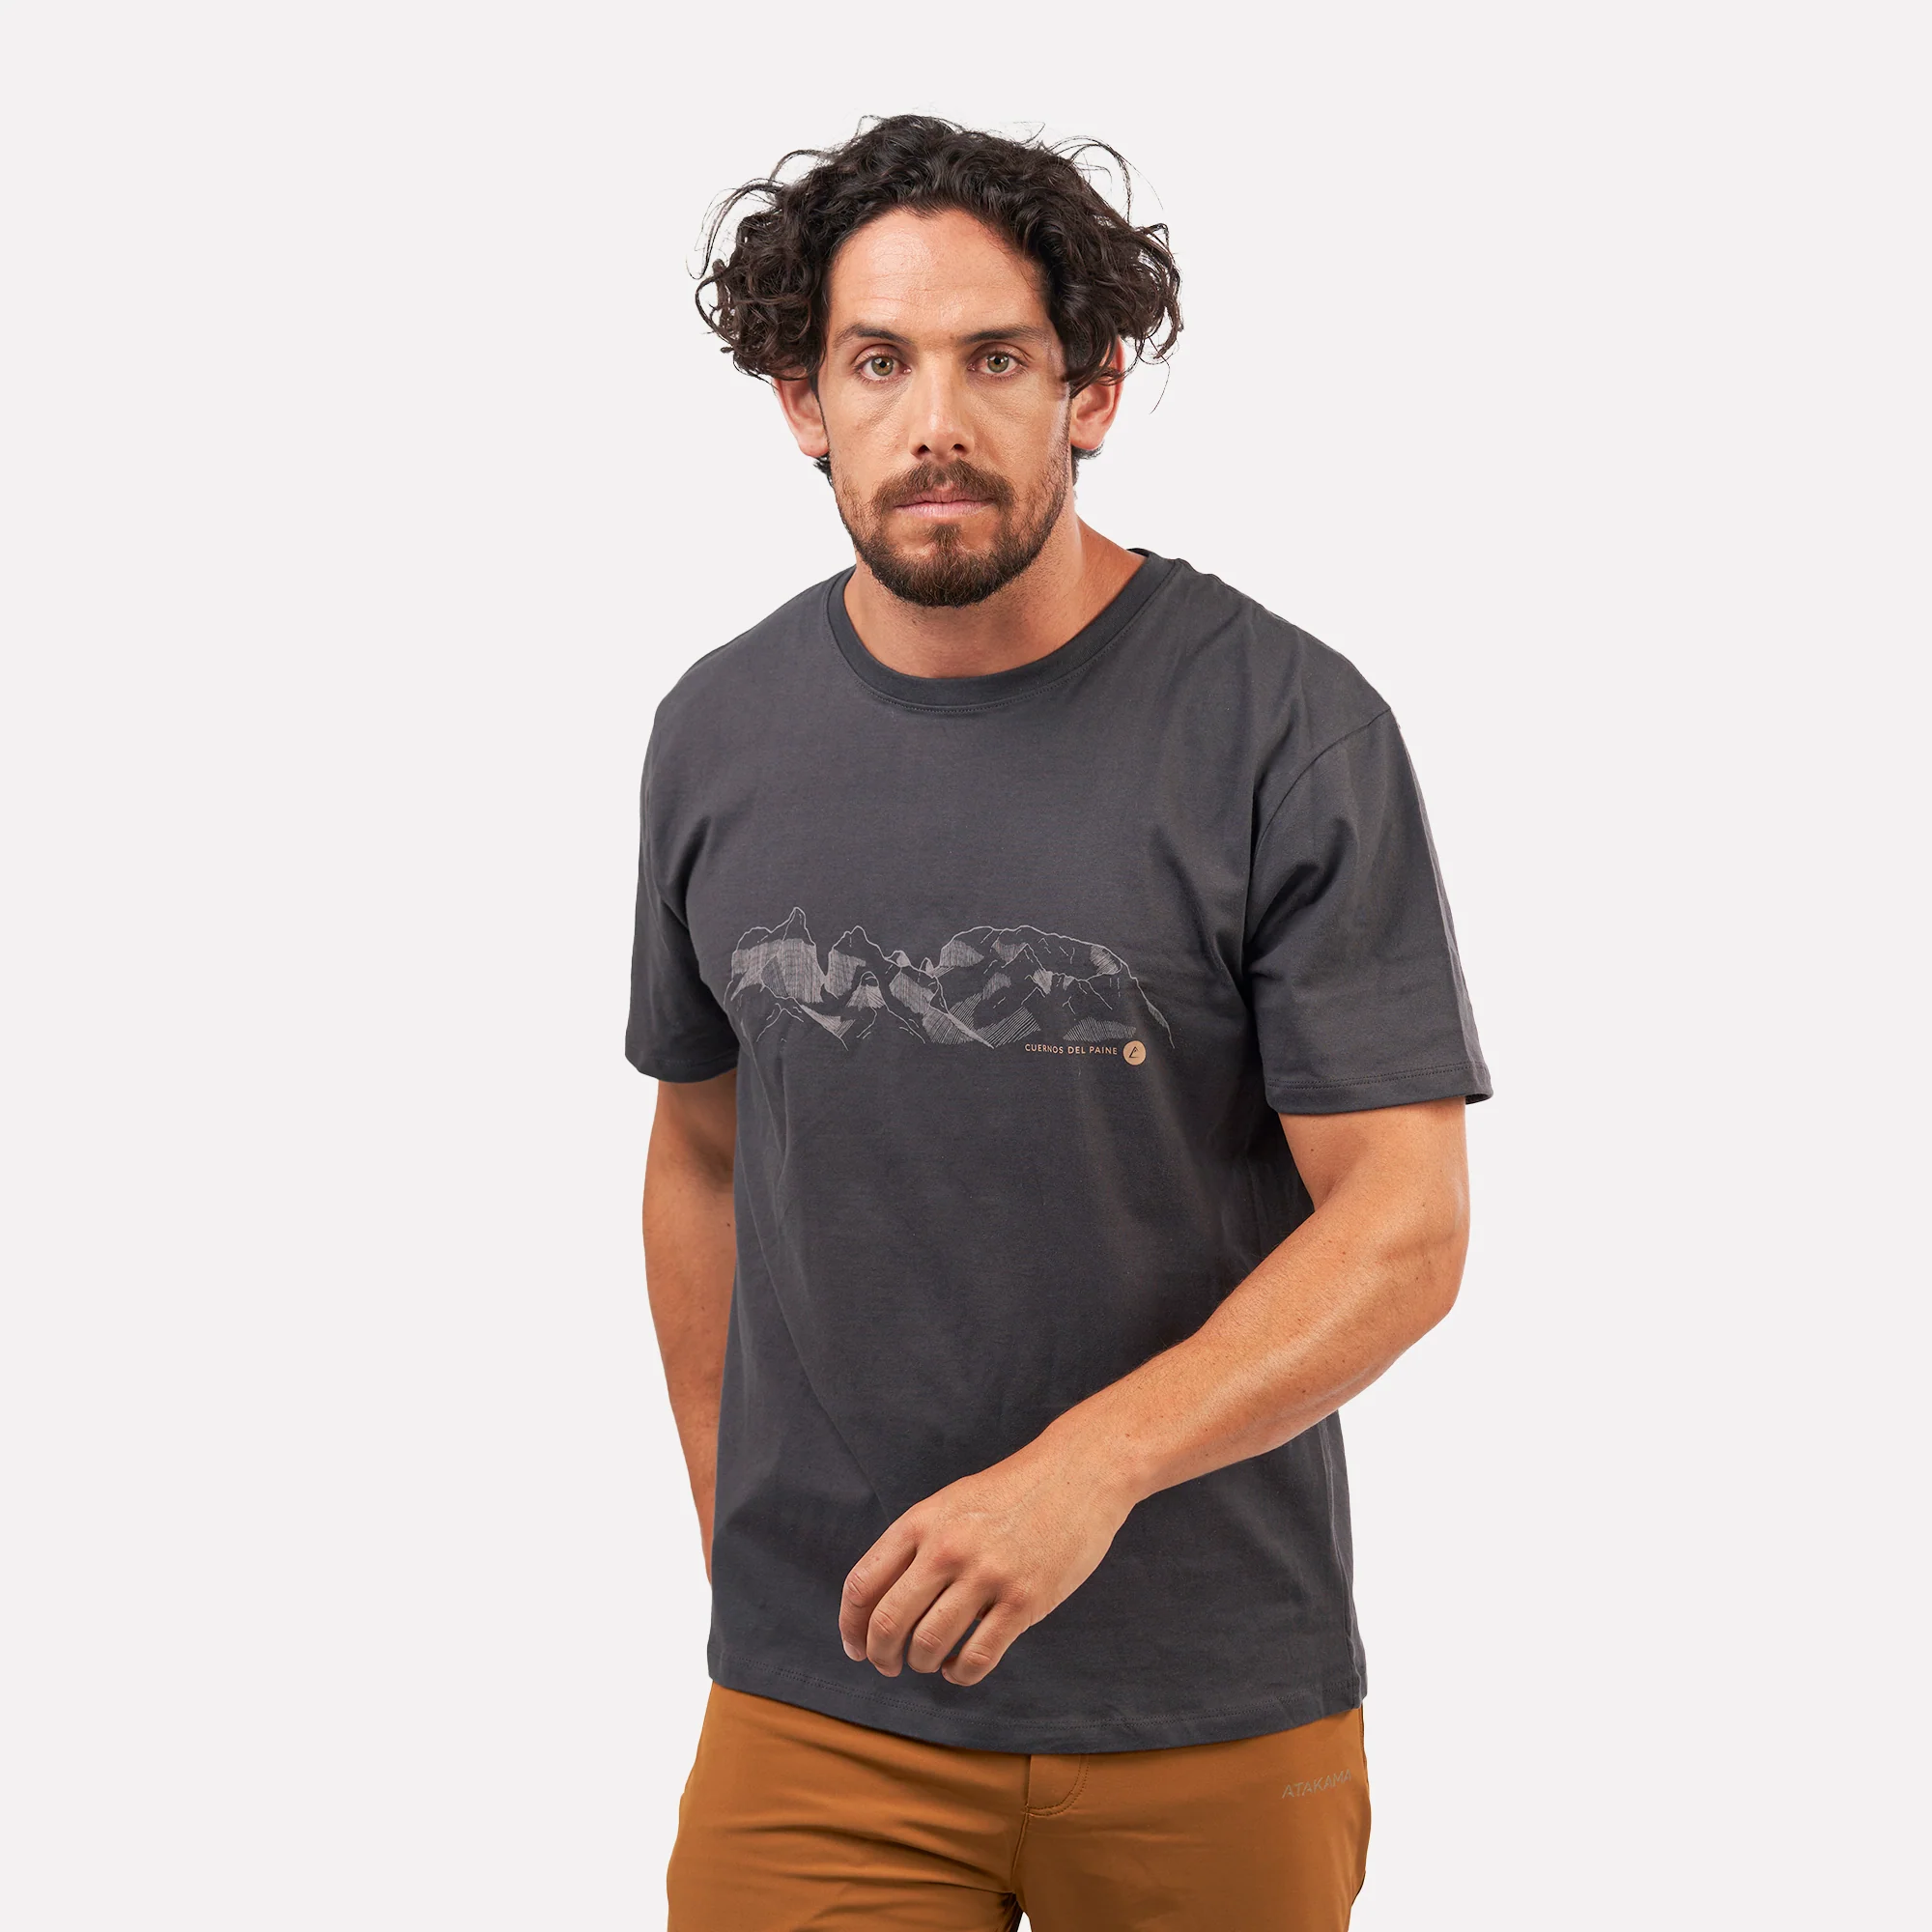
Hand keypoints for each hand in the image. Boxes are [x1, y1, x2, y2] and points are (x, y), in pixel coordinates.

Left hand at [838, 1434, 1137, 1686]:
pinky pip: (977, 1658)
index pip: (863, 1585)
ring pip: (929, 1646)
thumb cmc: (1012, 1492)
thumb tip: (881, 1601)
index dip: (850, 1626)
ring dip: (921, 1664)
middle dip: (880, 1656)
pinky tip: (960, 1667)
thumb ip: (916, 1544)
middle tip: (887, 1665)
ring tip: (929, 1661)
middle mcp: (947, 1548)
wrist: (1078, 1473)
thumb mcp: (951, 1504)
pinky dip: (960, 1673)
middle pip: (888, 1623)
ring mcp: (986, 1575)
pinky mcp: (1023, 1601)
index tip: (855, 1646)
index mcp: (922, 1522)